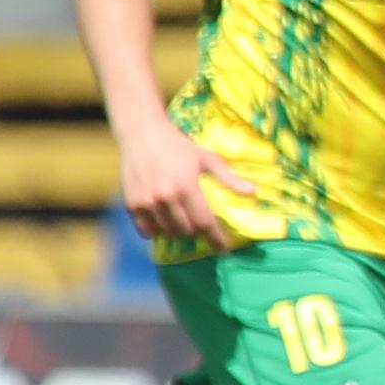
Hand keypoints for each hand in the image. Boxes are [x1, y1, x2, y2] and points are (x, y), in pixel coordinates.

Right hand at [119, 115, 250, 244]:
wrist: (142, 134)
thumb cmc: (178, 146)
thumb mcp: (206, 159)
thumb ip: (228, 178)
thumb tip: (253, 192)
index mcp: (186, 187)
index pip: (204, 223)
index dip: (216, 239)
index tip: (224, 250)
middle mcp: (164, 197)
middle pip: (186, 231)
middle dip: (198, 232)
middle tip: (202, 225)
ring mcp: (146, 202)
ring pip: (167, 233)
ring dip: (178, 232)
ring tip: (184, 223)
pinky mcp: (132, 204)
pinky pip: (147, 231)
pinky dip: (158, 231)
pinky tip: (165, 222)